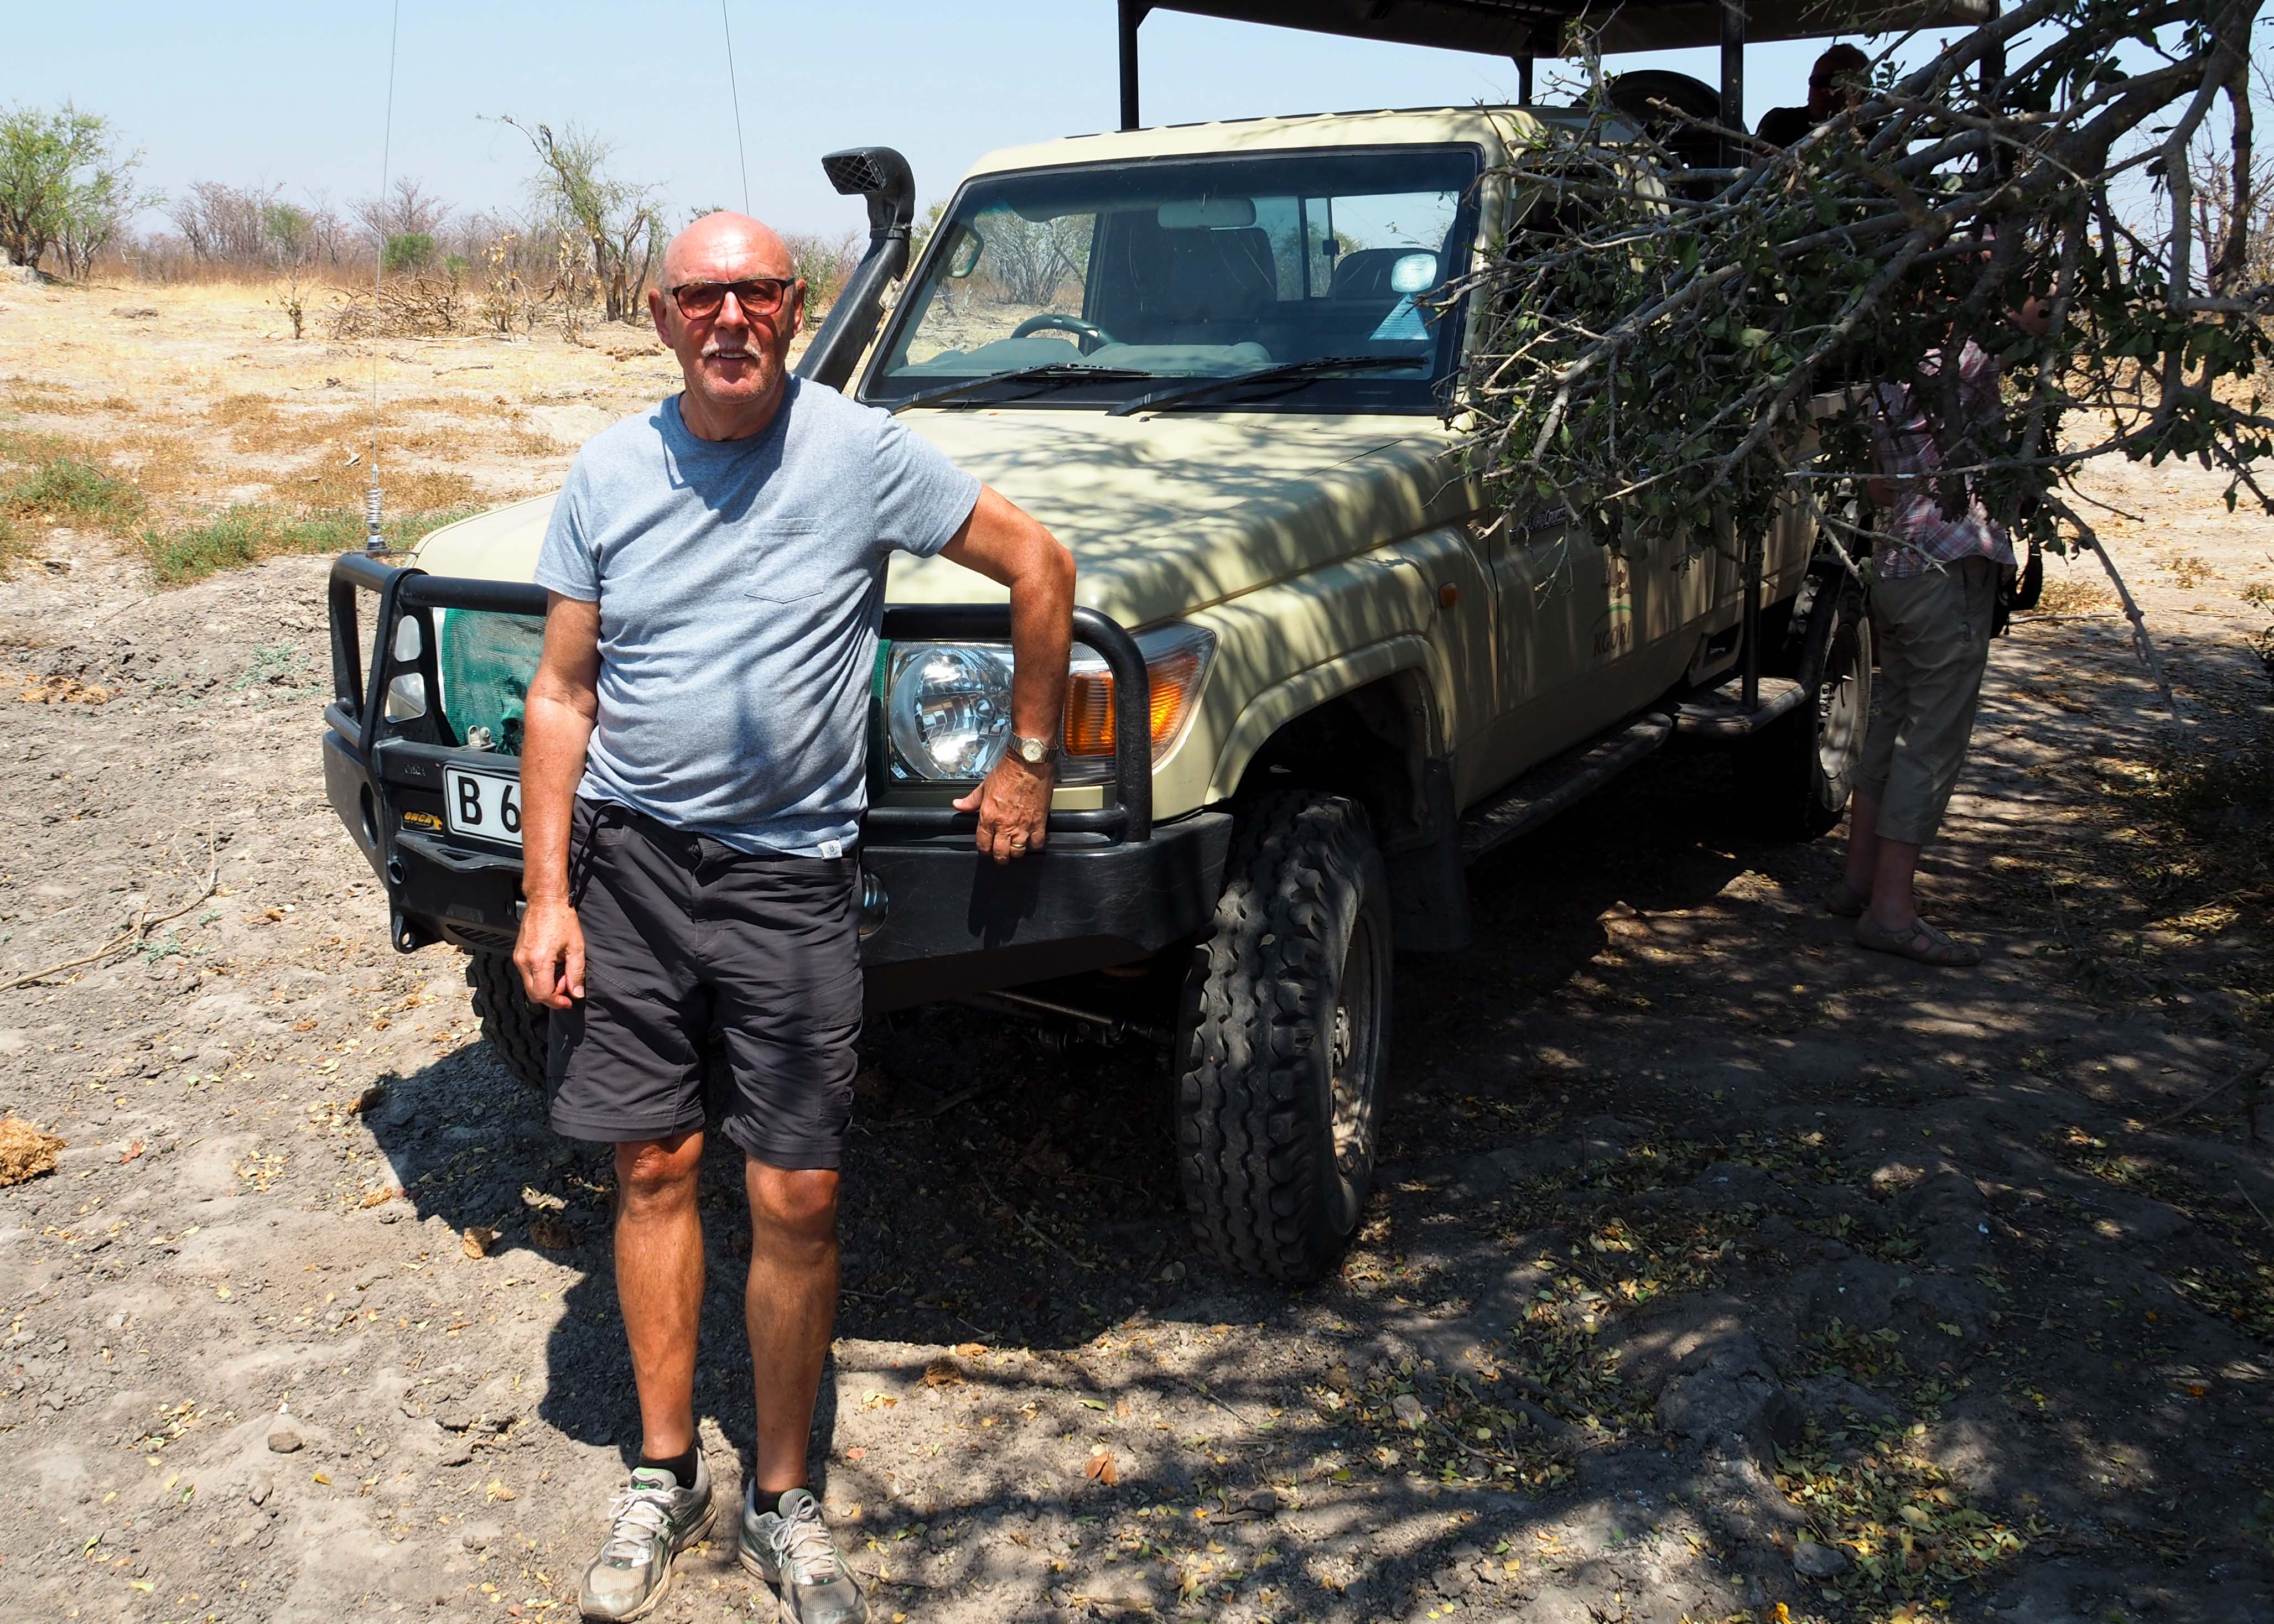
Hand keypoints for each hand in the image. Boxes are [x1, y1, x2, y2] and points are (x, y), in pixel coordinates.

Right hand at [514, 894, 586, 1008]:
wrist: (545, 900)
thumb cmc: (562, 919)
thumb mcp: (576, 947)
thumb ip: (576, 973)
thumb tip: (576, 993)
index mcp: (538, 960)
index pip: (543, 994)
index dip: (557, 1002)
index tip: (569, 1001)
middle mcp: (524, 961)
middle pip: (534, 994)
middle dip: (552, 996)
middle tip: (567, 987)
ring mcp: (518, 957)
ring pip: (529, 985)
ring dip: (546, 987)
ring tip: (561, 974)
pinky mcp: (517, 954)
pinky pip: (526, 974)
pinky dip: (539, 977)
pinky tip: (552, 968)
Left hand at [953, 753, 1052, 862]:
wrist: (1028, 762)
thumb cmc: (1008, 771)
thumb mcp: (984, 785)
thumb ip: (971, 800)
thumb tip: (959, 805)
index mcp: (988, 816)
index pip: (983, 844)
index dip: (984, 849)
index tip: (987, 848)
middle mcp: (1005, 824)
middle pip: (1001, 854)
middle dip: (999, 856)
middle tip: (1001, 853)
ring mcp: (1023, 826)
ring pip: (1018, 852)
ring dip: (1016, 852)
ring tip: (1015, 847)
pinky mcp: (1039, 823)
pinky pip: (1037, 843)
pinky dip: (1034, 844)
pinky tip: (1031, 839)